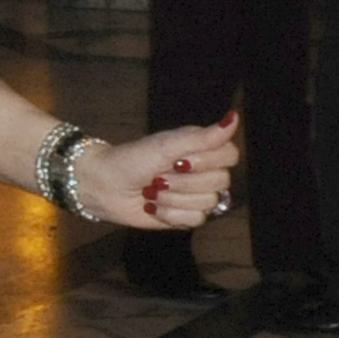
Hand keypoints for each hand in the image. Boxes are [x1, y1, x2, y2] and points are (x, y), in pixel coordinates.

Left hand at [73, 114, 239, 229]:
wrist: (104, 186)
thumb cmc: (132, 159)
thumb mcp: (166, 145)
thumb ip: (202, 136)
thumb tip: (234, 117)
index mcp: (201, 150)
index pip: (230, 156)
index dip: (207, 161)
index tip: (179, 160)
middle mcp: (203, 172)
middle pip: (221, 182)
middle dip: (183, 182)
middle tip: (159, 175)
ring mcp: (195, 195)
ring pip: (207, 203)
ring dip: (173, 198)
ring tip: (152, 190)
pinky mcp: (185, 216)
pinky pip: (195, 220)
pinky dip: (169, 214)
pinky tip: (153, 206)